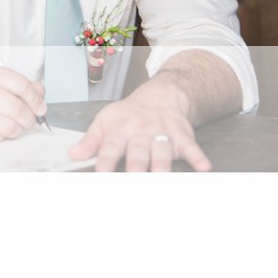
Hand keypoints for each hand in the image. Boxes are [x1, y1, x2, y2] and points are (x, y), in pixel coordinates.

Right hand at [0, 63, 44, 143]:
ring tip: (13, 125)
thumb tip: (41, 97)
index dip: (35, 99)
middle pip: (17, 108)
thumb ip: (21, 85)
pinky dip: (3, 136)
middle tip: (29, 119)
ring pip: (10, 127)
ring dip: (18, 129)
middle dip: (29, 118)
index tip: (40, 107)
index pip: (21, 85)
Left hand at [71, 90, 209, 171]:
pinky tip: (204, 167)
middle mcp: (142, 131)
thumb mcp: (106, 121)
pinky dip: (198, 157)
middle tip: (133, 181)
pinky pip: (191, 146)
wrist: (162, 96)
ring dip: (162, 164)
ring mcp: (163, 133)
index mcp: (120, 129)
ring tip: (161, 177)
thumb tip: (73, 154)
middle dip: (136, 166)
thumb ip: (91, 140)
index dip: (105, 161)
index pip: (110, 146)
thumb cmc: (130, 114)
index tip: (101, 175)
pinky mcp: (182, 135)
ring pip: (162, 150)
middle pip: (138, 150)